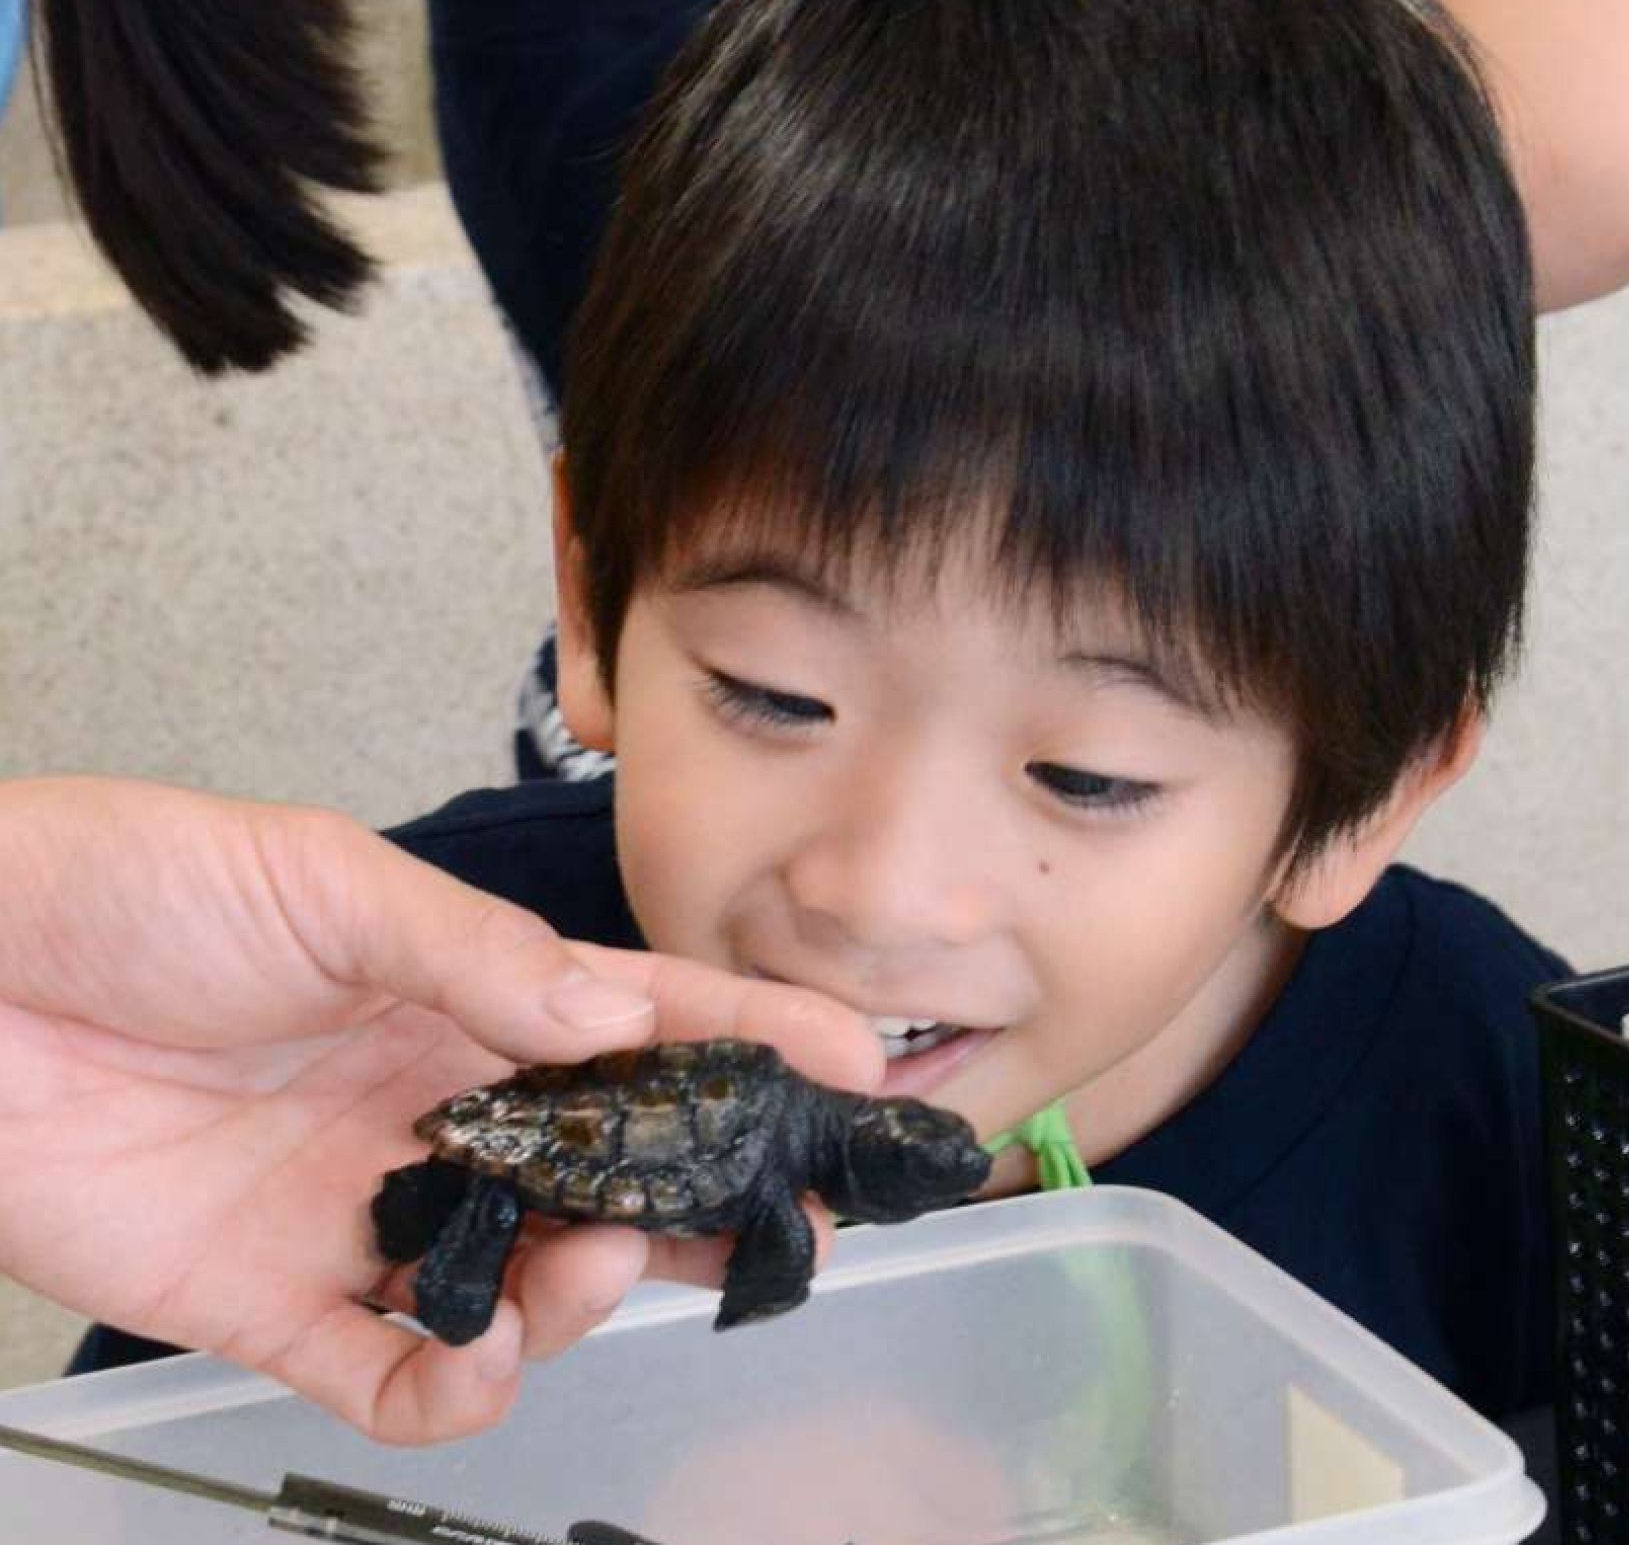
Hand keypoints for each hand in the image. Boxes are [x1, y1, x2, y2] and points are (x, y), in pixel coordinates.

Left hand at [0, 777, 882, 1441]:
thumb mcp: (319, 884)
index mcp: (464, 993)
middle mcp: (438, 1106)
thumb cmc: (131, 889)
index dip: (754, 1036)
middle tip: (793, 1218)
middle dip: (714, 1192)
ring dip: (591, 1287)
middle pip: (614, 1164)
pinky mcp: (271, 1300)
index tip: (854, 1061)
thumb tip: (621, 1013)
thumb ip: (473, 956)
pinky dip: (452, 1387)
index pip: (642, 1018)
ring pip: (529, 1277)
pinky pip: (390, 1373)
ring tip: (600, 1256)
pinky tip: (475, 1352)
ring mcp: (365, 1207)